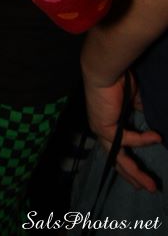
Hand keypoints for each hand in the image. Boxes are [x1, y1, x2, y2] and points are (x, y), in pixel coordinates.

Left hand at [84, 73, 161, 191]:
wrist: (104, 69)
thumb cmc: (117, 81)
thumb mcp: (134, 100)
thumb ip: (140, 112)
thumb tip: (152, 121)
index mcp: (107, 125)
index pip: (117, 150)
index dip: (129, 164)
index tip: (142, 176)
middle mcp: (101, 131)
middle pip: (116, 161)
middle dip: (133, 176)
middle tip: (149, 188)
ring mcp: (101, 131)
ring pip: (118, 159)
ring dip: (135, 173)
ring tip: (151, 185)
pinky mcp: (104, 127)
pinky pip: (127, 139)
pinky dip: (143, 140)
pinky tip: (157, 137)